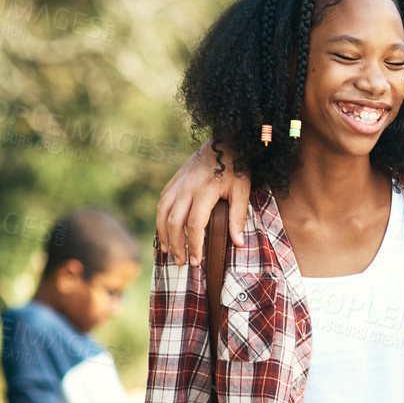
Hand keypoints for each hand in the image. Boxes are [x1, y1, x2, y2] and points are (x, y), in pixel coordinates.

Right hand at [155, 139, 249, 264]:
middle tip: (181, 262)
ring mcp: (178, 182)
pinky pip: (163, 201)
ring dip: (163, 234)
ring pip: (162, 212)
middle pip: (174, 222)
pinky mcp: (175, 179)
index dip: (194, 246)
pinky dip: (161, 218)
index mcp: (205, 191)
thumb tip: (238, 243)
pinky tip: (164, 230)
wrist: (225, 141)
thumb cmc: (237, 167)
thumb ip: (239, 216)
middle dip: (176, 245)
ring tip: (167, 251)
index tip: (196, 261)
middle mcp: (187, 187)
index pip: (195, 225)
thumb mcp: (242, 191)